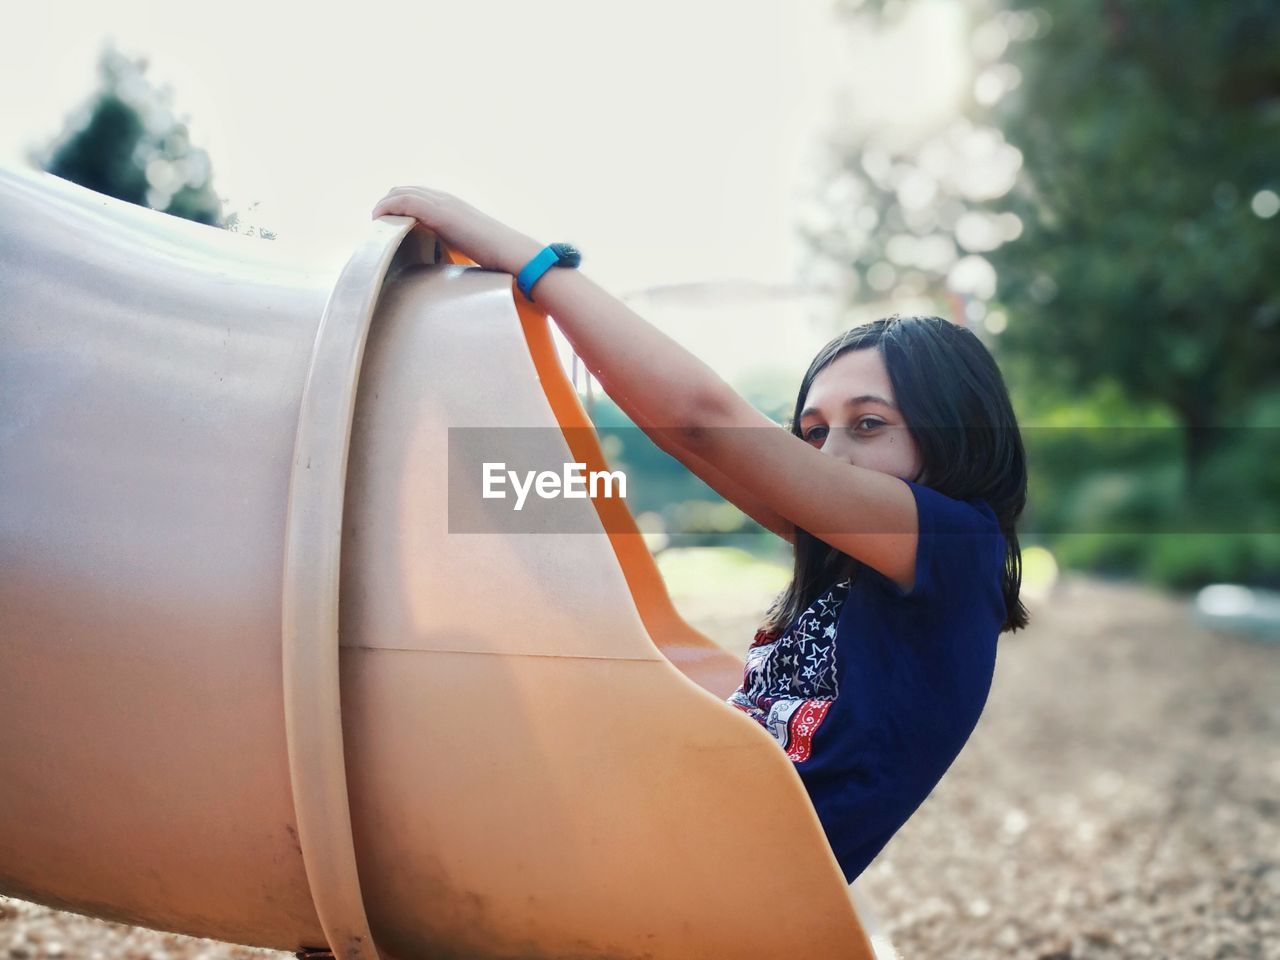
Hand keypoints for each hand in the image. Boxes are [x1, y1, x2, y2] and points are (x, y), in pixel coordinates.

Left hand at [370, 186, 542, 275]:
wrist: (510, 253)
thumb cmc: (495, 257)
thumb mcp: (468, 247)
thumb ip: (452, 246)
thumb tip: (442, 261)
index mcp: (454, 206)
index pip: (418, 195)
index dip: (399, 204)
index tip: (387, 222)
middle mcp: (447, 199)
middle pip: (406, 189)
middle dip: (388, 203)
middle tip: (378, 223)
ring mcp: (444, 203)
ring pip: (402, 192)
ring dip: (384, 205)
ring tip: (375, 222)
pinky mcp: (440, 213)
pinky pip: (406, 201)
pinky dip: (389, 207)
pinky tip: (379, 219)